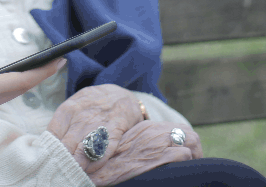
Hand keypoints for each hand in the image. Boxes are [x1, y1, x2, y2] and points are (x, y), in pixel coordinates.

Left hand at [47, 85, 145, 170]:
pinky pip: (103, 151)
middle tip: (56, 171)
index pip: (53, 134)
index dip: (49, 149)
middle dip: (61, 159)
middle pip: (66, 145)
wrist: (120, 96)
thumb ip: (62, 122)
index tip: (47, 159)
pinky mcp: (114, 131)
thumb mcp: (74, 105)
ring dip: (76, 164)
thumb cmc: (91, 104)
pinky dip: (95, 164)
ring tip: (70, 174)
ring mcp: (98, 124)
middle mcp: (81, 117)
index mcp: (68, 110)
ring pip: (82, 150)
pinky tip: (89, 172)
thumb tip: (46, 142)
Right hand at [85, 121, 202, 185]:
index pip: (178, 128)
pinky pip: (184, 155)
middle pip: (189, 133)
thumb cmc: (113, 160)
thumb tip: (160, 148)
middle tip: (192, 164)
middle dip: (195, 149)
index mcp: (147, 127)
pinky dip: (186, 163)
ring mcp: (157, 144)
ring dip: (194, 156)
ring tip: (188, 168)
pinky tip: (179, 170)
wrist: (102, 168)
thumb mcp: (129, 144)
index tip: (185, 155)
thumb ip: (144, 141)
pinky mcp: (159, 157)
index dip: (185, 143)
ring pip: (191, 141)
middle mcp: (154, 132)